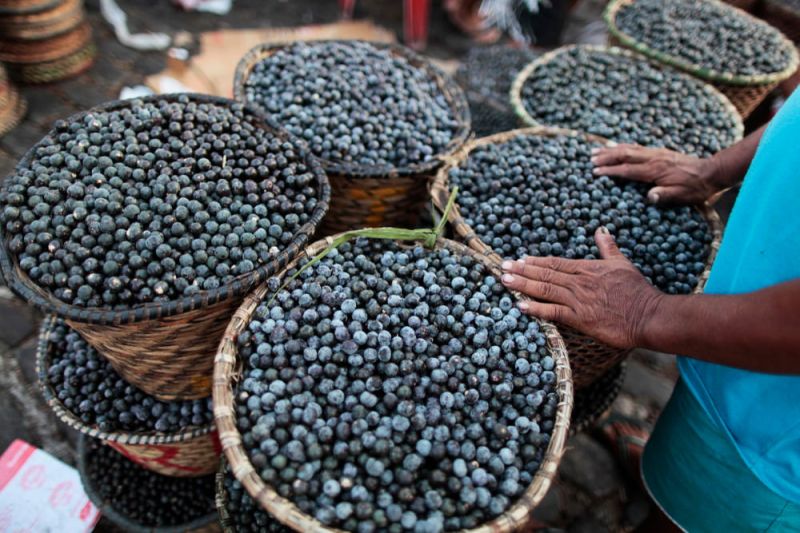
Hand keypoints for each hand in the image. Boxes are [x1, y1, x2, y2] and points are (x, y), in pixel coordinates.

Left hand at [500, 227, 663, 349]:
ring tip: (505, 280)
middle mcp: (579, 282)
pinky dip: (536, 308)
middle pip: (545, 273)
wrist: (648, 314)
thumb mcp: (622, 263)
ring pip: (544, 289)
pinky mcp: (580, 318)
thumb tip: (601, 230)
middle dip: (522, 270)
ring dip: (523, 284)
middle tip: (503, 267)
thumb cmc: (637, 290)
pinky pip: (553, 312)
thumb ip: (608, 247)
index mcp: (587, 268)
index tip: (519, 259)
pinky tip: (520, 306)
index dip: (536, 261)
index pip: (556, 262)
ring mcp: (578, 300)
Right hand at [591, 144, 721, 204]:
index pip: (628, 169)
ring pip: (630, 148)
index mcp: (656, 170)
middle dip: (606, 156)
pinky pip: (638, 147)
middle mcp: (654, 158)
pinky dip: (624, 146)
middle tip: (590, 158)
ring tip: (596, 150)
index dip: (611, 170)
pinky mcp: (660, 152)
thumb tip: (650, 197)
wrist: (711, 173)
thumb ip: (665, 195)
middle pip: (625, 154)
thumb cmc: (695, 188)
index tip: (595, 172)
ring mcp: (657, 153)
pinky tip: (618, 147)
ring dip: (612, 149)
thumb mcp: (682, 196)